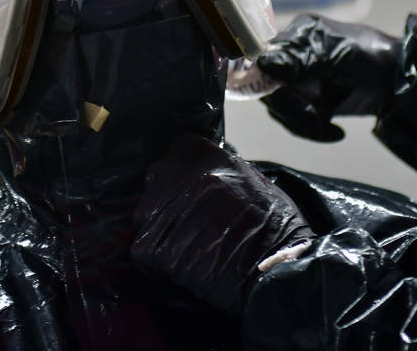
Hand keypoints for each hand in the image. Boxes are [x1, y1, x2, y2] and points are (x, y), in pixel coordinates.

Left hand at [130, 134, 313, 312]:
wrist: (274, 267)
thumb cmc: (275, 226)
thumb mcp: (255, 179)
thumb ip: (224, 169)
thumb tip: (210, 172)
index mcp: (204, 155)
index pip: (180, 149)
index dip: (185, 170)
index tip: (192, 186)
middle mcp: (177, 175)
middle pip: (157, 179)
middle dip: (168, 197)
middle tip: (188, 219)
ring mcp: (161, 209)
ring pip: (146, 214)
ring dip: (160, 228)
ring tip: (185, 246)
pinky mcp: (153, 244)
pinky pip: (142, 249)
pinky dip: (155, 261)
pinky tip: (178, 267)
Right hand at [257, 14, 398, 141]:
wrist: (402, 82)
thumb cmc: (376, 59)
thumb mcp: (341, 56)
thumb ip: (303, 59)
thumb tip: (264, 63)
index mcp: (299, 35)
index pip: (266, 60)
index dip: (272, 84)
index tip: (295, 102)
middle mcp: (293, 54)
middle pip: (268, 87)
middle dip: (293, 108)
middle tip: (319, 118)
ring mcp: (299, 78)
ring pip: (280, 106)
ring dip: (303, 122)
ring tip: (329, 125)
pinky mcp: (307, 99)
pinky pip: (294, 118)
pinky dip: (311, 128)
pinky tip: (333, 131)